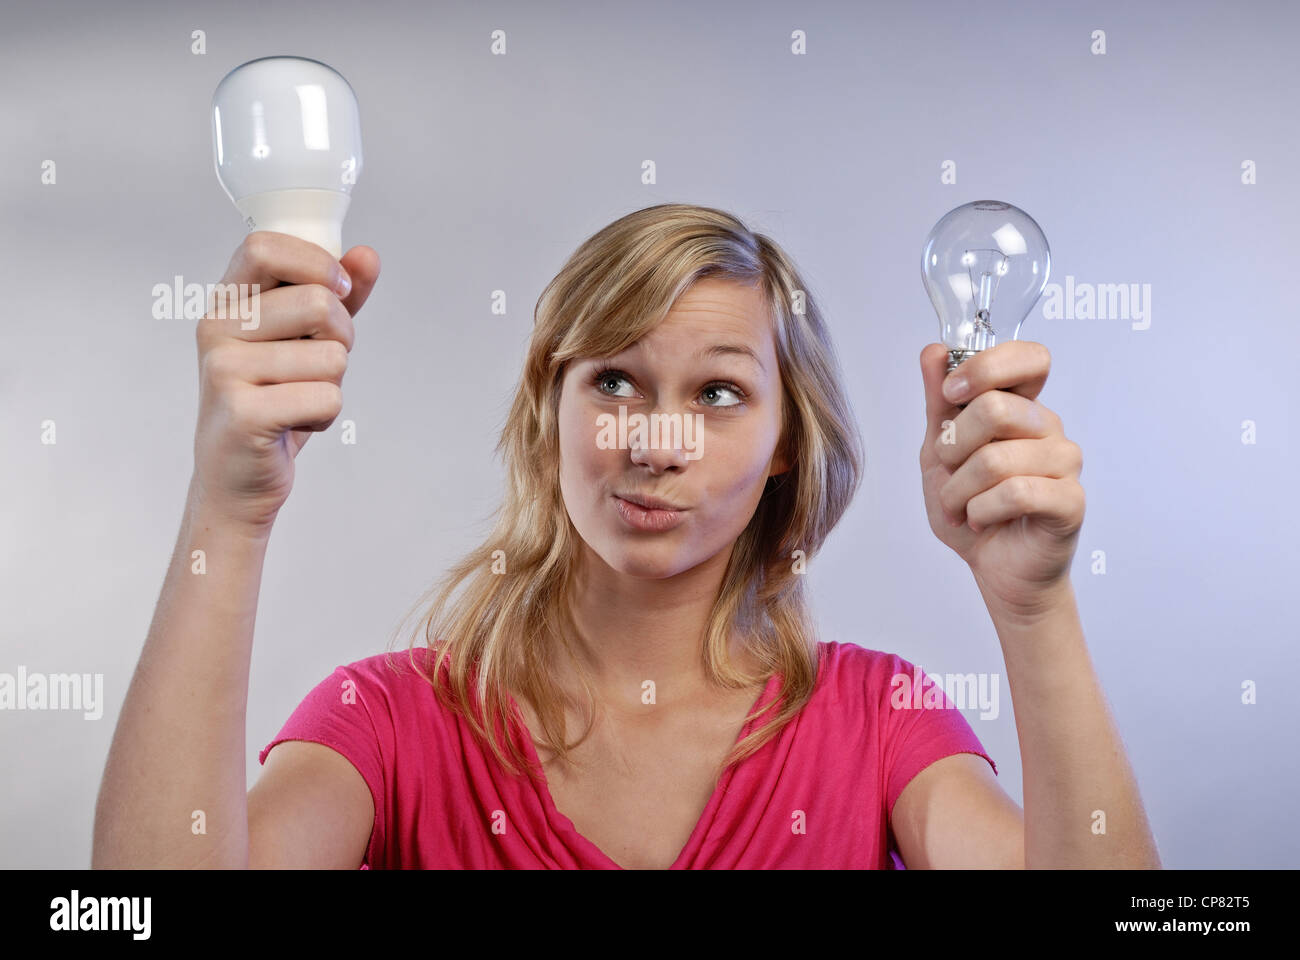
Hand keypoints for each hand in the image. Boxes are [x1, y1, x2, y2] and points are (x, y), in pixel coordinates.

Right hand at [192, 232, 380, 531]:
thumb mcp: (303, 341)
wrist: (236, 475)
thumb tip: (366, 256)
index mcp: (227, 302)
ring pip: (331, 357)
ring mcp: (224, 371)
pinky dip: (327, 415)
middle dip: (343, 337)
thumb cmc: (271, 401)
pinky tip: (296, 423)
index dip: (317, 263)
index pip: (265, 247)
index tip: (339, 290)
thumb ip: (336, 297)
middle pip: (317, 303)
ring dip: (333, 383)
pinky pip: (327, 397)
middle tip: (322, 364)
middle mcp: (216, 330)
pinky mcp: (243, 414)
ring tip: (299, 399)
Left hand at [918, 340, 1084, 615]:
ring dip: (958, 490)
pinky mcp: (1070, 501)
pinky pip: (1014, 493)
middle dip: (952, 446)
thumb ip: (938, 402)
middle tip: (948, 471)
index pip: (1030, 358)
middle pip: (995, 408)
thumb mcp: (939, 451)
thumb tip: (934, 350)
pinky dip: (980, 510)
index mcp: (1021, 406)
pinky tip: (979, 519)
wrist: (992, 566)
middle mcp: (1047, 427)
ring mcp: (1064, 463)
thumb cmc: (970, 506)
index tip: (952, 392)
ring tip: (958, 507)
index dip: (987, 367)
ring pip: (996, 459)